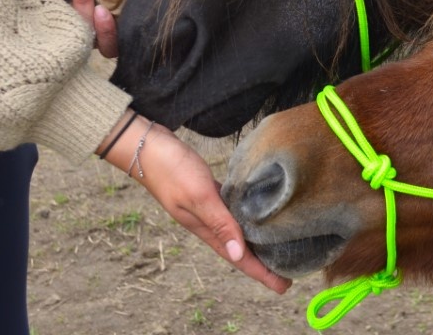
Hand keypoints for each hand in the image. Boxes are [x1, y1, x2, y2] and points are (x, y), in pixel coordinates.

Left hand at [22, 0, 117, 57]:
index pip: (108, 44)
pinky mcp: (32, 25)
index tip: (101, 10)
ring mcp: (55, 33)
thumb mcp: (108, 11)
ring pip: (55, 15)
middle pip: (81, 23)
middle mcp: (79, 39)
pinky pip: (29, 11)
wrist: (38, 43)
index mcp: (99, 40)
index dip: (106, 30)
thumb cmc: (92, 14)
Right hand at [99, 113, 290, 293]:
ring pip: (236, 232)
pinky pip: (232, 212)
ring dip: (254, 244)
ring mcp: (207, 208)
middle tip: (286, 276)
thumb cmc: (171, 169)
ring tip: (275, 250)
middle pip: (239, 249)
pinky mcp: (208, 192)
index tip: (284, 286)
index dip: (260, 272)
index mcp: (204, 228)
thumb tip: (238, 254)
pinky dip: (246, 218)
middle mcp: (207, 222)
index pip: (237, 257)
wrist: (145, 147)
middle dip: (262, 264)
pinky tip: (256, 215)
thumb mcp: (199, 196)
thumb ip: (219, 224)